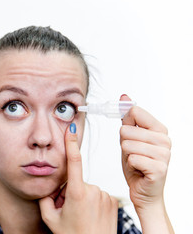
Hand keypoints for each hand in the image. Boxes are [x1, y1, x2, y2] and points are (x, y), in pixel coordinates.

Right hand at [39, 123, 117, 233]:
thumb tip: (49, 187)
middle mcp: (93, 190)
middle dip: (71, 191)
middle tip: (70, 211)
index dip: (72, 144)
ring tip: (82, 215)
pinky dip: (93, 201)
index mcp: (77, 192)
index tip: (72, 129)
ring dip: (82, 197)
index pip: (74, 162)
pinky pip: (98, 194)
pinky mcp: (113, 199)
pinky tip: (92, 215)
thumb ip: (45, 198)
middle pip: (77, 181)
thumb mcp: (50, 218)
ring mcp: (105, 195)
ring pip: (88, 188)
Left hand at [120, 95, 173, 232]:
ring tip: (135, 162)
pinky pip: (132, 158)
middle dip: (124, 144)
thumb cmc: (137, 165)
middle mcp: (165, 140)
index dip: (125, 124)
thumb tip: (124, 97)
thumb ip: (128, 119)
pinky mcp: (159, 168)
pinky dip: (130, 165)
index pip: (135, 112)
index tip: (128, 134)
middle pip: (126, 130)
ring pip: (127, 144)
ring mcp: (164, 154)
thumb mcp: (129, 139)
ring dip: (126, 155)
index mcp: (159, 129)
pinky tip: (138, 170)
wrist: (143, 191)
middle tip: (133, 154)